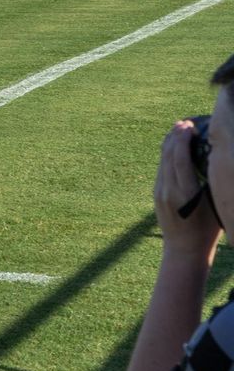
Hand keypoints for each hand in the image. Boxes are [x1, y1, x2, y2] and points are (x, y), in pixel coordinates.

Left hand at [155, 121, 222, 255]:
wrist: (184, 249)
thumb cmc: (208, 229)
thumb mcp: (214, 204)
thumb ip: (209, 181)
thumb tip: (211, 156)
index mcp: (185, 193)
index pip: (179, 159)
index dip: (182, 140)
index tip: (189, 125)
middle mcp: (168, 190)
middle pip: (168, 156)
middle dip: (175, 136)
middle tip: (185, 122)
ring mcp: (159, 191)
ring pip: (162, 160)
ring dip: (170, 142)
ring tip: (179, 128)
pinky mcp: (156, 193)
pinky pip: (161, 168)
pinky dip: (167, 153)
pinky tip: (174, 145)